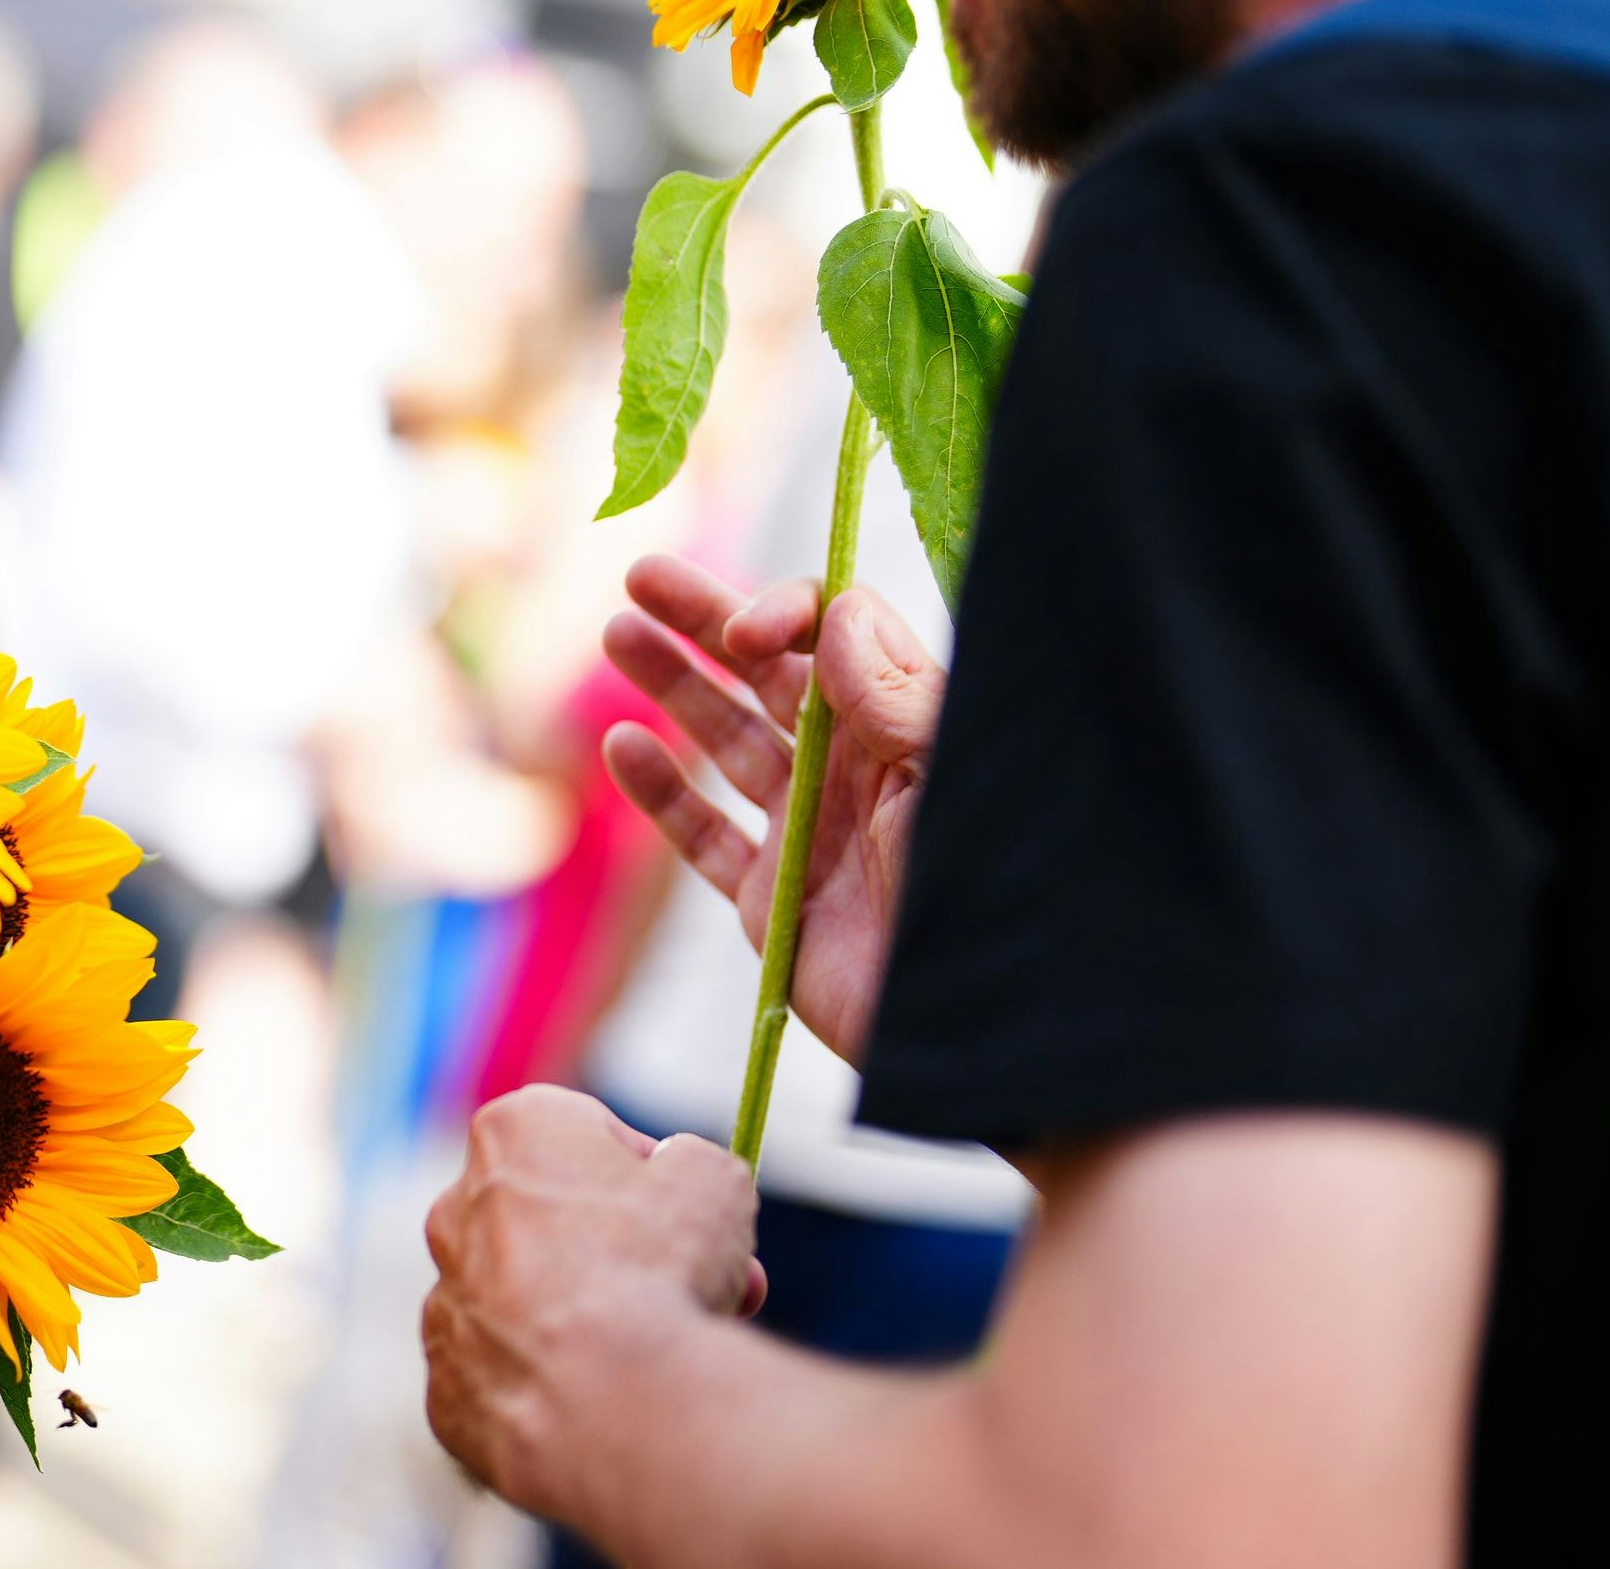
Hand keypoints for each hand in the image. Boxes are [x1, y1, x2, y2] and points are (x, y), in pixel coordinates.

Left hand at [422, 1086, 761, 1524]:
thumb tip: (687, 1176)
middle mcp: (458, 1207)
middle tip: (702, 1290)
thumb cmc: (655, 1267)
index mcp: (513, 1132)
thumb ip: (694, 1164)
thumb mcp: (714, 1181)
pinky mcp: (447, 1384)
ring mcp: (445, 1301)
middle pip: (559, 1222)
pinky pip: (513, 1374)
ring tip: (663, 1355)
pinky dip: (557, 1383)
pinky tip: (608, 1401)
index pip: (589, 1134)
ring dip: (593, 1318)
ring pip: (534, 1301)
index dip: (653, 1177)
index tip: (692, 1217)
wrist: (601, 1397)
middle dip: (630, 1253)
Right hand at [597, 554, 945, 1062]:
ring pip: (727, 740)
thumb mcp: (951, 785)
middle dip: (707, 620)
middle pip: (770, 674)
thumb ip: (894, 698)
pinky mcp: (772, 902)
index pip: (836, 636)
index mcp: (909, 729)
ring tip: (620, 634)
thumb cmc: (990, 900)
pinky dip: (661, 792)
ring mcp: (810, 833)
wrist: (982, 1035)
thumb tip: (836, 609)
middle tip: (643, 575)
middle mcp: (858, 769)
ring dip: (673, 685)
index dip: (784, 613)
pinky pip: (705, 836)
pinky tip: (622, 747)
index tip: (744, 631)